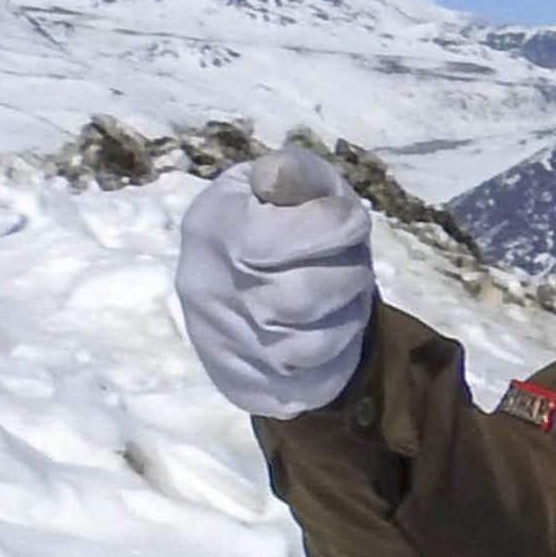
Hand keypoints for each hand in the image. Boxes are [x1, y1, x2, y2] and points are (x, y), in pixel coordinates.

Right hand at [173, 146, 376, 417]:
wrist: (246, 293)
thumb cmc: (281, 225)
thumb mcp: (288, 186)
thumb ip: (295, 173)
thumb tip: (279, 176)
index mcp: (210, 227)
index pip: (269, 240)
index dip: (333, 226)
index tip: (347, 218)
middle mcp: (206, 289)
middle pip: (299, 296)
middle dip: (347, 273)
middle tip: (349, 259)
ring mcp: (225, 342)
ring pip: (313, 342)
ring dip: (347, 312)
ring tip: (339, 289)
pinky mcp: (252, 383)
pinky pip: (315, 375)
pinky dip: (339, 349)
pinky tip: (329, 324)